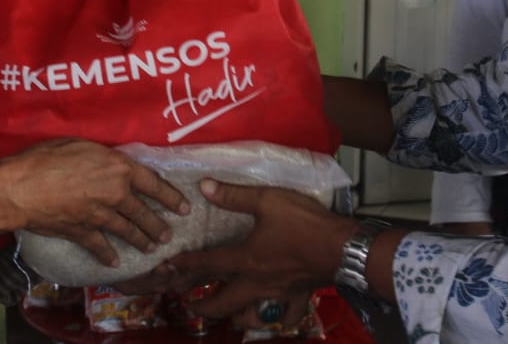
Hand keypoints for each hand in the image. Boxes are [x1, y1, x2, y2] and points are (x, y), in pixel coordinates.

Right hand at [0, 138, 188, 268]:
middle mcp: (115, 193)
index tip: (184, 207)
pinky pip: (100, 246)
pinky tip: (115, 262)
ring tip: (152, 248)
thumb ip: (104, 158)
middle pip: (143, 213)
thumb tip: (113, 164)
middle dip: (159, 226)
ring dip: (141, 241)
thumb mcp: (83, 146)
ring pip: (127, 231)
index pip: (154, 184)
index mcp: (119, 169)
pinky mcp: (82, 232)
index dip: (171, 197)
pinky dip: (107, 255)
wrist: (22, 187)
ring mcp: (100, 216)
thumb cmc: (48, 157)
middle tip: (170, 236)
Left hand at [149, 179, 353, 319]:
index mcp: (245, 259)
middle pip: (221, 302)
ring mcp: (276, 294)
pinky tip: (271, 316)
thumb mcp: (267, 200)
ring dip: (233, 316)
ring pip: (248, 315)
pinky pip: (284, 317)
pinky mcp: (296, 298)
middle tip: (186, 304)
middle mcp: (256, 282)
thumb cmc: (304, 222)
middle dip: (201, 306)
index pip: (207, 264)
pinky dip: (275, 320)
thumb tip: (204, 187)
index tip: (166, 267)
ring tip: (225, 311)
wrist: (342, 247)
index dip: (184, 264)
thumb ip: (234, 196)